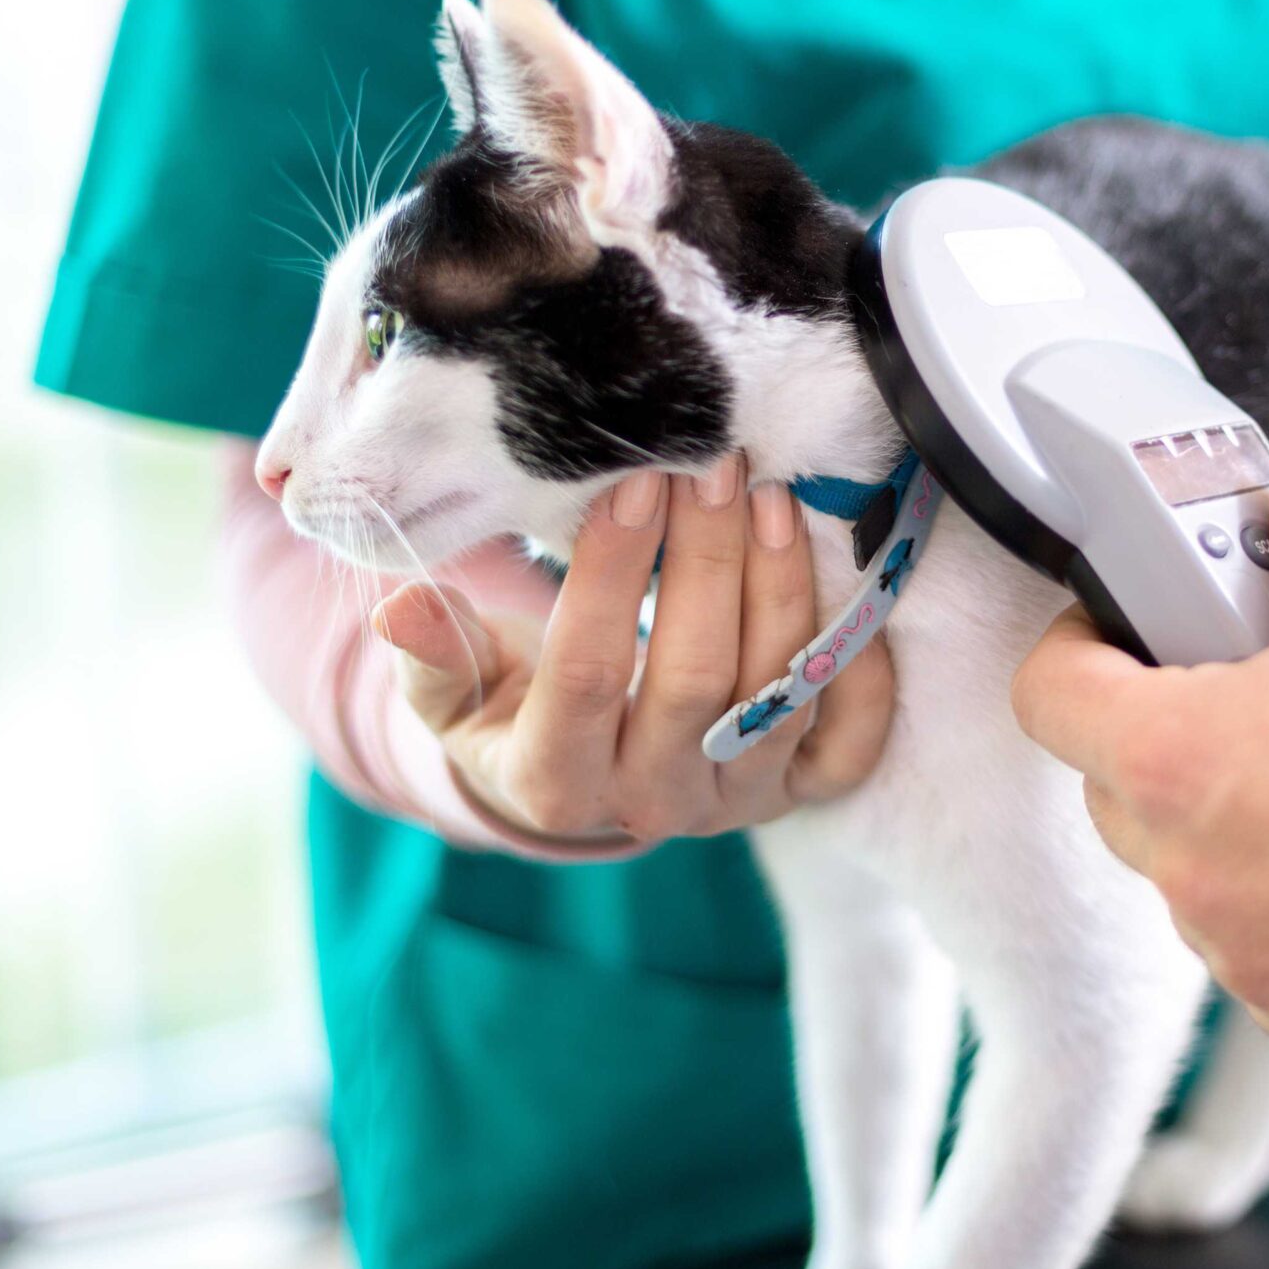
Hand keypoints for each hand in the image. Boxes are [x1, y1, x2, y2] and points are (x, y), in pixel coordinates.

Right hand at [373, 455, 894, 845]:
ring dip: (781, 588)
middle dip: (708, 561)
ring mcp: (734, 801)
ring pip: (776, 697)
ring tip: (770, 494)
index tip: (630, 483)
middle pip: (695, 678)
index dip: (611, 577)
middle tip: (714, 464)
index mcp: (553, 783)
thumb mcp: (452, 695)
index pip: (586, 674)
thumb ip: (433, 654)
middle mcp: (652, 803)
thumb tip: (406, 608)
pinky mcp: (798, 794)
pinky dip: (862, 667)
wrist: (580, 786)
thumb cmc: (510, 714)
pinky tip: (846, 584)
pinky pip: (851, 744)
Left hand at [1011, 435, 1268, 1059]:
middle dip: (1162, 740)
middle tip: (1245, 696)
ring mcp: (1252, 960)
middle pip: (1117, 793)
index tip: (1121, 635)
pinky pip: (1265, 956)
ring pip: (1196, 881)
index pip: (1049, 700)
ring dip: (1235, 834)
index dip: (1079, 651)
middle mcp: (1194, 876)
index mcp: (1177, 758)